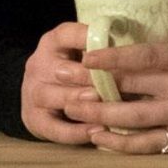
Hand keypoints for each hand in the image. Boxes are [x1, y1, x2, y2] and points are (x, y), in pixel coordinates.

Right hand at [19, 21, 100, 143]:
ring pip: (49, 96)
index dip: (87, 39)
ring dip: (76, 100)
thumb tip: (135, 54)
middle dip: (83, 76)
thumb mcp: (82, 53)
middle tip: (108, 82)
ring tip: (101, 105)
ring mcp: (33, 93)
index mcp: (54, 43)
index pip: (67, 34)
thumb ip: (102, 53)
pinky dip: (75, 132)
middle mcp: (39, 65)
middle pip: (58, 69)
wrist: (41, 95)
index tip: (111, 45)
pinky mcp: (34, 119)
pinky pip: (53, 128)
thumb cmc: (74, 70)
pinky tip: (96, 132)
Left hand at [67, 0, 167, 154]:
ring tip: (72, 108)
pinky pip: (149, 143)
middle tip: (64, 82)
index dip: (114, 58)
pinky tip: (97, 135)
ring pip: (135, 120)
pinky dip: (121, 144)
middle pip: (133, 89)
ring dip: (101, 116)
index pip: (145, 58)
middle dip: (96, 87)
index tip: (86, 56)